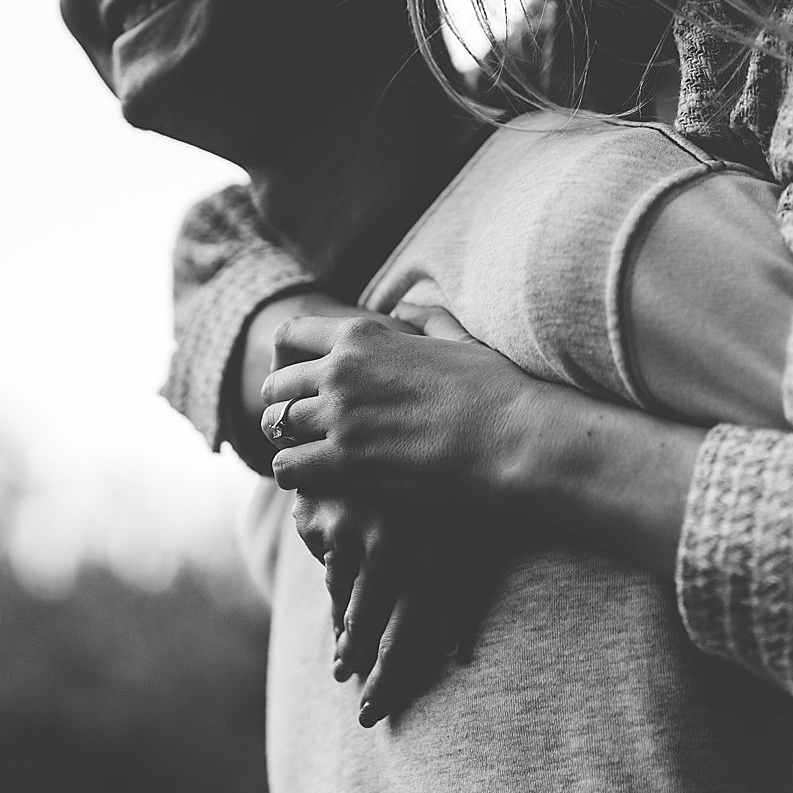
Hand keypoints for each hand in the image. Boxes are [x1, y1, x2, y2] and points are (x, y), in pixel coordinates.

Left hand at [260, 308, 539, 504]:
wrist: (515, 438)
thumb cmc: (496, 390)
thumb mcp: (458, 339)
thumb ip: (426, 320)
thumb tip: (409, 310)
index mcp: (364, 335)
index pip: (291, 334)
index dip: (289, 359)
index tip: (302, 382)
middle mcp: (342, 370)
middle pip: (276, 386)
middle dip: (286, 405)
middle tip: (305, 428)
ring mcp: (341, 416)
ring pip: (277, 427)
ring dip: (289, 442)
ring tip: (310, 457)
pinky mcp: (347, 462)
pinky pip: (287, 468)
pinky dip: (295, 476)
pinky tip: (318, 483)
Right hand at [291, 492, 503, 726]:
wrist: (399, 425)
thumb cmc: (444, 495)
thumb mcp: (463, 536)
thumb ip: (462, 594)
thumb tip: (459, 655)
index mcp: (439, 548)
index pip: (413, 627)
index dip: (393, 674)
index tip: (375, 709)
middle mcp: (395, 540)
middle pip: (374, 624)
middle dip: (367, 667)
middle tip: (360, 704)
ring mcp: (354, 526)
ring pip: (347, 602)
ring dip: (348, 637)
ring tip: (346, 664)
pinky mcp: (322, 515)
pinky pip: (327, 567)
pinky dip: (336, 586)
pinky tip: (342, 597)